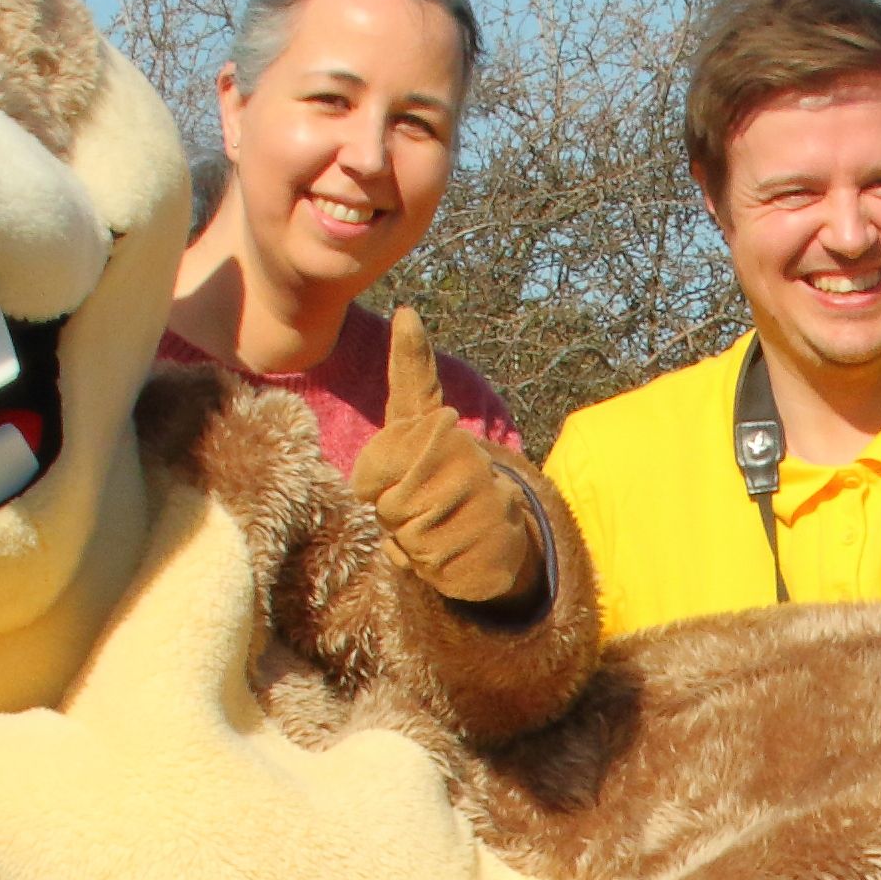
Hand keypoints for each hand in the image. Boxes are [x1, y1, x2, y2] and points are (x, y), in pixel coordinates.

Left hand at [342, 313, 538, 602]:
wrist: (495, 543)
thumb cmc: (436, 497)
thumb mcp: (403, 464)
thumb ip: (390, 430)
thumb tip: (403, 322)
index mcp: (435, 430)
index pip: (416, 386)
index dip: (409, 353)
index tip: (407, 316)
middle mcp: (462, 451)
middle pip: (386, 485)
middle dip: (385, 509)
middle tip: (410, 510)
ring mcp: (482, 489)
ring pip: (406, 524)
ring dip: (407, 539)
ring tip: (432, 529)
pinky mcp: (495, 529)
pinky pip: (431, 555)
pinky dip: (428, 563)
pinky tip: (448, 549)